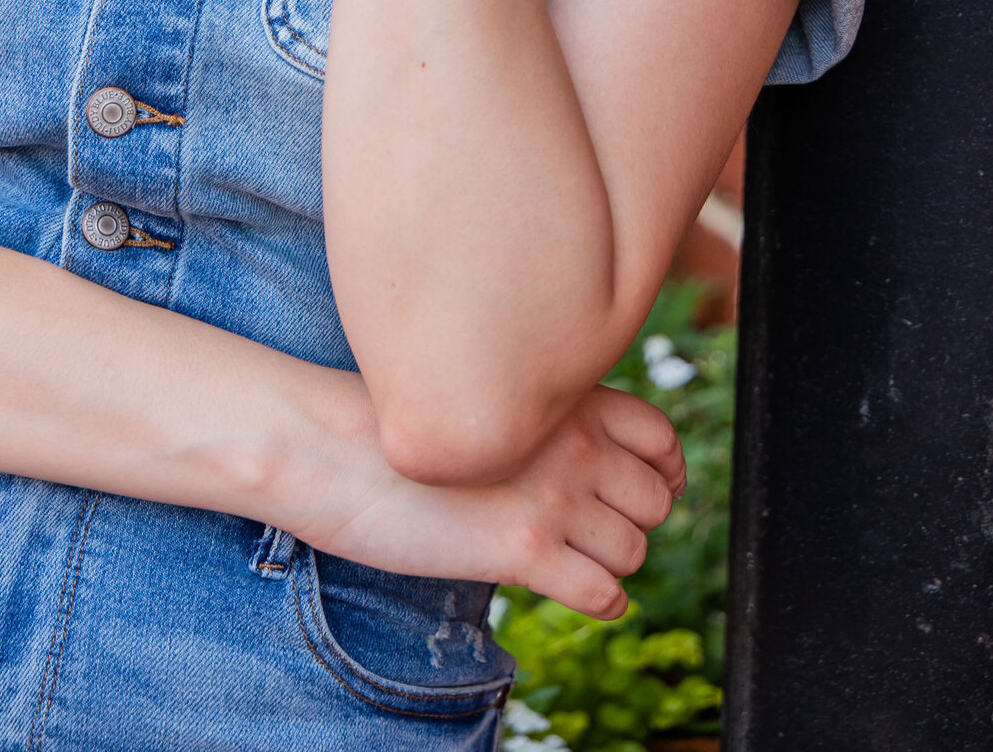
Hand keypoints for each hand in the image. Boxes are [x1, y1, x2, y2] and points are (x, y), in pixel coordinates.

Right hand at [298, 385, 684, 620]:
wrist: (331, 445)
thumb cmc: (390, 420)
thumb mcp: (479, 393)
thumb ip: (536, 415)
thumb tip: (577, 451)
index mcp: (559, 395)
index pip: (660, 434)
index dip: (661, 469)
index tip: (645, 487)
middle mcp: (569, 441)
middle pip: (654, 499)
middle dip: (634, 521)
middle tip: (597, 531)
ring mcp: (551, 496)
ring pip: (634, 550)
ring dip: (612, 562)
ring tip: (574, 560)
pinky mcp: (523, 551)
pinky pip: (604, 595)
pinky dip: (601, 601)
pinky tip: (575, 592)